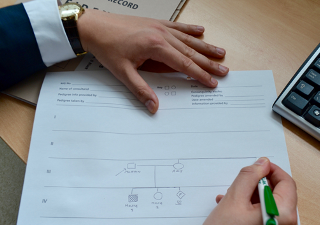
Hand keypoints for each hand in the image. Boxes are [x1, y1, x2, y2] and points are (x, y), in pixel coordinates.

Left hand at [77, 9, 228, 112]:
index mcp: (156, 47)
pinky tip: (201, 30)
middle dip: (209, 62)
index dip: (200, 75)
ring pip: (188, 39)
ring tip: (220, 52)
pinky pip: (178, 26)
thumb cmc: (107, 48)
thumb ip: (141, 90)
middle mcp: (162, 34)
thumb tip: (153, 107)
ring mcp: (160, 26)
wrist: (95, 26)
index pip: (184, 64)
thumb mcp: (123, 72)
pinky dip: (191, 29)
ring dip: (205, 46)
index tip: (212, 82)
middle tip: (224, 70)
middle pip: (191, 51)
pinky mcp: (155, 23)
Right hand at [187, 157, 300, 224]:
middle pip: (280, 197)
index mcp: (284, 218)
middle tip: (239, 185)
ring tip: (232, 199)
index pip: (286, 183)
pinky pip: (270, 222)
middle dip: (259, 187)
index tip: (258, 166)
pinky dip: (255, 213)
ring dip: (254, 199)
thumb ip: (250, 176)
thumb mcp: (233, 199)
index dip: (271, 170)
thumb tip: (262, 163)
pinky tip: (236, 212)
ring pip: (273, 208)